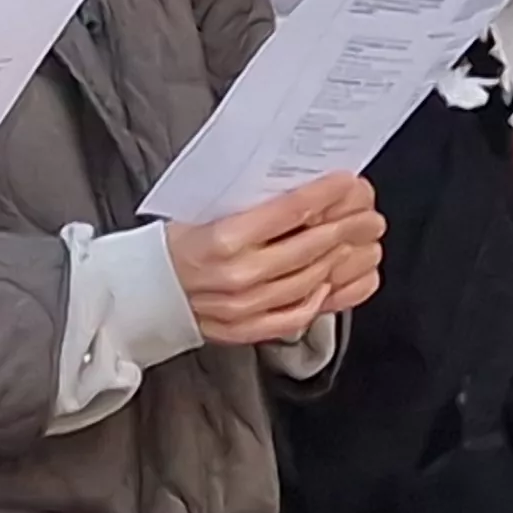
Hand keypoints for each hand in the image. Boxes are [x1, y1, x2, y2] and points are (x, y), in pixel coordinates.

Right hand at [169, 174, 380, 346]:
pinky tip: (335, 281)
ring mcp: (245, 306)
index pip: (289, 212)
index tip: (348, 183)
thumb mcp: (203, 213)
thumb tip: (302, 194)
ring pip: (311, 280)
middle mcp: (237, 275)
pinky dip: (322, 299)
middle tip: (370, 216)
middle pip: (309, 247)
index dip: (326, 195)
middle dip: (348, 227)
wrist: (141, 293)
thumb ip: (251, 209)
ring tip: (363, 245)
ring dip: (344, 260)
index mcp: (222, 239)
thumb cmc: (173, 248)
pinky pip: (297, 315)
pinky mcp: (247, 329)